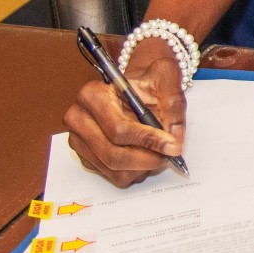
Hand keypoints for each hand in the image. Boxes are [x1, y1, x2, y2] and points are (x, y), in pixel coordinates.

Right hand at [62, 39, 186, 187]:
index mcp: (92, 94)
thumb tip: (174, 137)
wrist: (136, 87)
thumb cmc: (148, 79)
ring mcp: (79, 139)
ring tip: (160, 154)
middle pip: (112, 153)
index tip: (172, 146)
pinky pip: (111, 175)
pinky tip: (146, 156)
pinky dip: (134, 171)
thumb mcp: (166, 77)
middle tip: (170, 156)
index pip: (118, 128)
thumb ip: (173, 104)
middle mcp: (79, 118)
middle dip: (146, 159)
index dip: (147, 140)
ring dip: (142, 167)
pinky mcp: (85, 155)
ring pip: (113, 168)